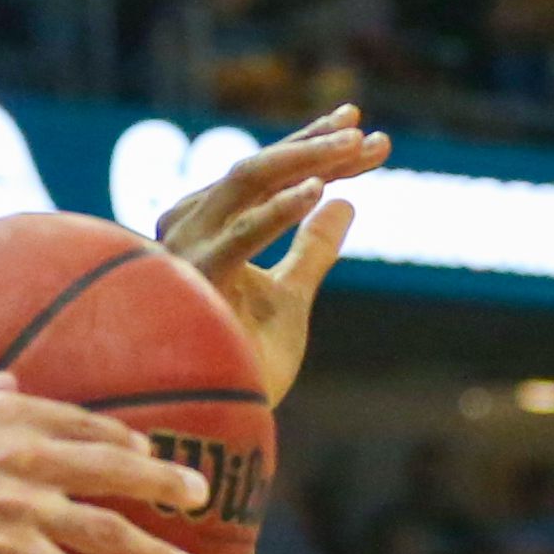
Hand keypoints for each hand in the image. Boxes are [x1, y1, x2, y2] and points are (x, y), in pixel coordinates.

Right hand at [0, 375, 208, 553]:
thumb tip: (11, 379)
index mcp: (4, 414)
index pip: (83, 425)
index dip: (124, 444)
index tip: (152, 457)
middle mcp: (22, 454)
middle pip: (114, 469)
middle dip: (166, 485)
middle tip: (202, 498)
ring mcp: (21, 506)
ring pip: (109, 531)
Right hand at [157, 109, 385, 401]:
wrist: (209, 424)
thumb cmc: (239, 362)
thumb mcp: (290, 296)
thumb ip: (313, 249)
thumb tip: (346, 202)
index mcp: (206, 226)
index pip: (265, 173)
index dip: (313, 146)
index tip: (365, 129)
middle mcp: (187, 226)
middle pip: (258, 166)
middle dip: (317, 145)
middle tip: (368, 130)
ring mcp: (185, 250)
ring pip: (247, 182)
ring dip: (306, 161)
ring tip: (356, 147)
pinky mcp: (192, 281)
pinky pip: (239, 237)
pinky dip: (279, 211)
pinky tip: (321, 191)